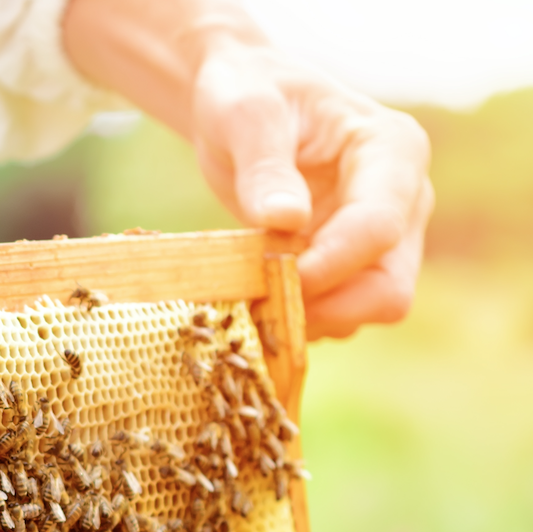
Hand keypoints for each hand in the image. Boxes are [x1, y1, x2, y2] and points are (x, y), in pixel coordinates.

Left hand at [191, 41, 433, 339]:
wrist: (245, 107)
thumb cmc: (249, 94)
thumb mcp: (245, 113)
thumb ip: (264, 164)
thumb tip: (285, 220)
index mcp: (392, 153)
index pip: (378, 229)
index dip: (327, 266)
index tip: (269, 276)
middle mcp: (403, 203)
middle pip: (388, 290)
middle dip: (324, 308)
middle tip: (258, 303)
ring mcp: (382, 241)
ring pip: (363, 312)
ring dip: (305, 318)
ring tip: (247, 295)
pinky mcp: (352, 267)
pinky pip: (336, 314)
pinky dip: (295, 319)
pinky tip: (253, 297)